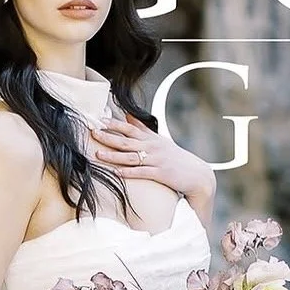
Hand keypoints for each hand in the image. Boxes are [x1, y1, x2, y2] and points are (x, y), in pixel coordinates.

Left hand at [89, 111, 214, 204]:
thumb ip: (142, 129)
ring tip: (98, 154)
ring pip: (130, 156)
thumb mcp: (159, 141)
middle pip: (126, 140)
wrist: (196, 174)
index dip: (113, 123)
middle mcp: (152, 147)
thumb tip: (128, 116)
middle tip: (92, 132)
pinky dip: (128, 172)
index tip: (98, 119)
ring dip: (113, 156)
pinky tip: (116, 172)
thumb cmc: (175, 158)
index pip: (129, 127)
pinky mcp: (160, 173)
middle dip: (108, 136)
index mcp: (150, 138)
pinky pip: (141, 172)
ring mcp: (156, 160)